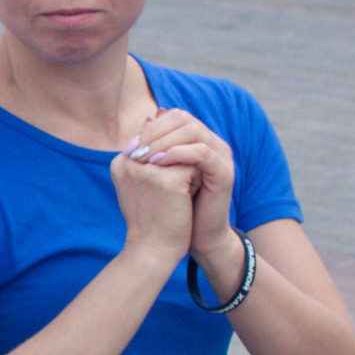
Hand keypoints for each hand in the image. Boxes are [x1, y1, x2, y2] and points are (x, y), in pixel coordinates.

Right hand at [108, 138, 197, 287]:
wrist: (153, 251)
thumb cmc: (150, 219)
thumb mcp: (142, 181)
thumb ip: (147, 148)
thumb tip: (158, 113)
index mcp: (120, 162)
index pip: (154, 141)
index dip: (167, 161)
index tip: (162, 189)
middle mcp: (129, 163)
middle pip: (170, 144)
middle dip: (178, 164)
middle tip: (173, 195)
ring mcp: (147, 170)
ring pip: (183, 152)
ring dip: (187, 171)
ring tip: (178, 197)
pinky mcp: (167, 179)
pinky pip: (193, 164)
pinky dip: (195, 181)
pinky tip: (185, 201)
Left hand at [125, 106, 236, 258]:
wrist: (195, 237)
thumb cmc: (173, 208)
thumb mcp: (159, 175)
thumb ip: (154, 150)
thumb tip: (142, 122)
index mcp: (198, 141)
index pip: (175, 117)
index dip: (151, 127)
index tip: (130, 146)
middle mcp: (212, 143)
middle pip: (183, 119)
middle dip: (155, 132)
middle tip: (135, 149)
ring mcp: (221, 155)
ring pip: (192, 131)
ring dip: (163, 141)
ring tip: (143, 157)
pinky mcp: (224, 171)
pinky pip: (201, 152)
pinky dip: (178, 154)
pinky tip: (158, 164)